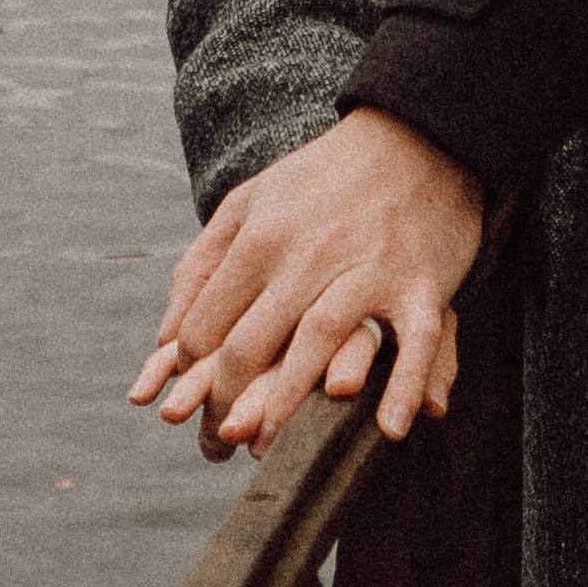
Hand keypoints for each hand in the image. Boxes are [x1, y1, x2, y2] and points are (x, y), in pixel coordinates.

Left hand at [126, 110, 483, 456]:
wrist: (415, 137)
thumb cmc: (323, 177)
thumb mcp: (250, 201)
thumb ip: (202, 264)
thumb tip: (165, 338)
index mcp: (260, 237)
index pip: (206, 324)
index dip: (187, 375)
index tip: (187, 406)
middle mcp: (307, 255)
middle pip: (251, 344)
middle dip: (224, 405)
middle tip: (217, 445)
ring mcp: (366, 268)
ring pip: (316, 342)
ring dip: (288, 404)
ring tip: (268, 448)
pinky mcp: (422, 282)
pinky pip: (412, 342)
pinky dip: (402, 385)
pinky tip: (388, 428)